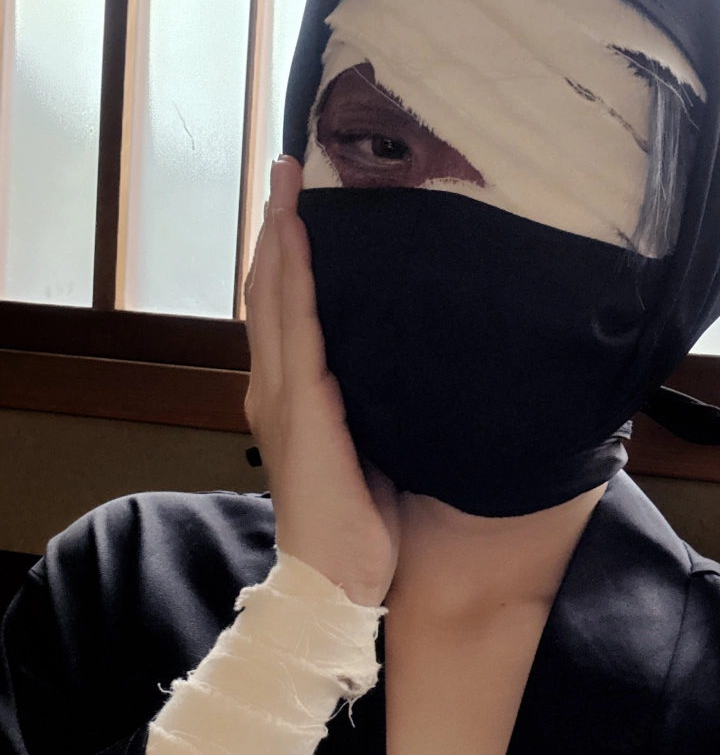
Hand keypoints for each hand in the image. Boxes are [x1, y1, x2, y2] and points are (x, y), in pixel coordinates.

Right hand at [243, 156, 400, 606]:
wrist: (337, 586)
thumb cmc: (359, 530)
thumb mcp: (369, 455)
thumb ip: (373, 411)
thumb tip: (414, 373)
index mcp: (292, 401)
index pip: (285, 316)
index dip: (287, 260)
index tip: (299, 208)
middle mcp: (275, 391)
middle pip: (270, 293)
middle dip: (278, 229)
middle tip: (290, 168)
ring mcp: (282, 398)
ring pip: (275, 299)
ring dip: (280, 236)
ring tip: (289, 181)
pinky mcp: (301, 409)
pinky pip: (297, 328)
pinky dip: (293, 277)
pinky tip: (297, 237)